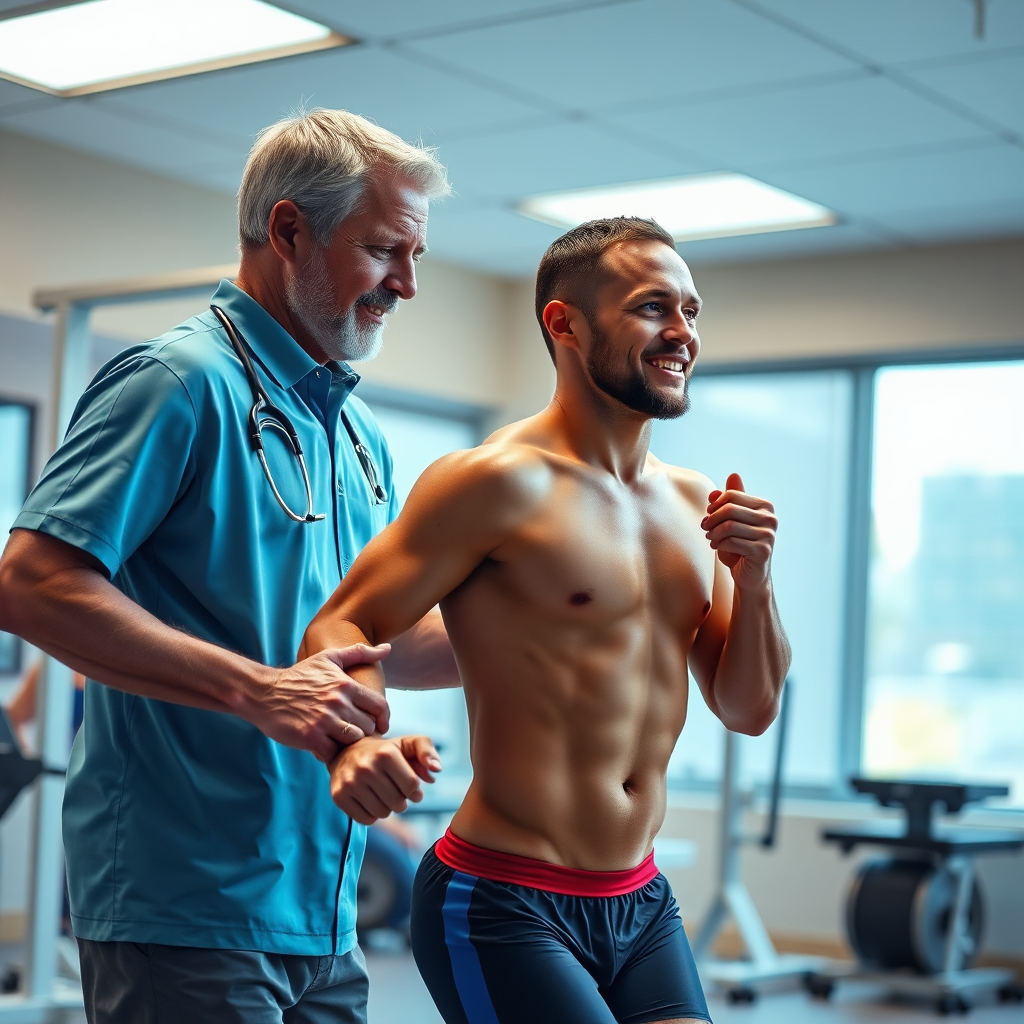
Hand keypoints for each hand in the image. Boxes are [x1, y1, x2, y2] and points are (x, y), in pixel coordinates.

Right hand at [246, 644, 391, 762]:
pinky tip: (326, 746)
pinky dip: (332, 753)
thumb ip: (360, 653)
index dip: (383, 718)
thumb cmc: (299, 676)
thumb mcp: (329, 658)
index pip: (380, 706)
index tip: (379, 725)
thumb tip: (387, 649)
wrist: (264, 693)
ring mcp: (324, 721)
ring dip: (349, 743)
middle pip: (368, 726)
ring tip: (341, 740)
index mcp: (345, 685)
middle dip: (364, 730)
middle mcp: (337, 703)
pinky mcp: (310, 738)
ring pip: (354, 740)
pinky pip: (333, 753)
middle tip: (355, 732)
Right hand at [329, 735, 441, 824]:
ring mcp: (350, 782)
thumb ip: (427, 752)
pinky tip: (370, 800)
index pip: (412, 787)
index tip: (411, 787)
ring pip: (383, 814)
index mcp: (386, 753)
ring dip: (387, 808)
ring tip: (383, 795)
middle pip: (398, 804)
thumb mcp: (408, 744)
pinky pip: (366, 820)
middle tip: (396, 791)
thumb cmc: (385, 751)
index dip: (415, 792)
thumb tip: (436, 770)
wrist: (347, 751)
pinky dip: (372, 815)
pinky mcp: (339, 796)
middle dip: (402, 801)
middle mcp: (366, 767)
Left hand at [702, 472, 777, 592]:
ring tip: (710, 538)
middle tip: (705, 528)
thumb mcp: (732, 520)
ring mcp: (768, 535)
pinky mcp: (763, 551)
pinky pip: (732, 542)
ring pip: (729, 526)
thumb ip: (731, 500)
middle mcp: (770, 518)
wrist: (748, 574)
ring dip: (713, 533)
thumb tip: (733, 475)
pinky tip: (716, 547)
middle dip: (712, 519)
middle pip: (729, 509)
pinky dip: (718, 544)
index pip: (732, 495)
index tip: (708, 516)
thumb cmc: (738, 545)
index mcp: (765, 506)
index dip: (715, 505)